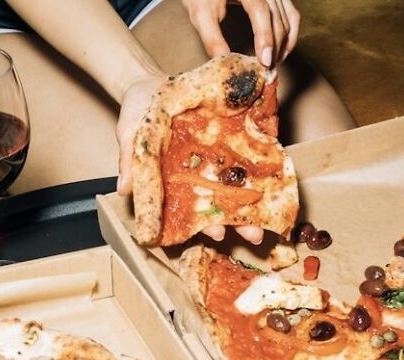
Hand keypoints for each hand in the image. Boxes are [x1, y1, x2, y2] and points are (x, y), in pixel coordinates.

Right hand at [116, 75, 264, 244]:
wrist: (153, 80)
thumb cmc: (139, 111)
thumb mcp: (130, 133)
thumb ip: (129, 160)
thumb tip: (124, 189)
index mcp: (178, 182)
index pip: (194, 212)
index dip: (205, 226)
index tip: (217, 235)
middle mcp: (204, 172)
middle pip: (224, 203)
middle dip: (241, 221)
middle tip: (253, 235)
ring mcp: (223, 153)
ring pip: (243, 182)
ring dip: (259, 200)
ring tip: (270, 215)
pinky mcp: (238, 131)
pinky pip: (256, 147)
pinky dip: (268, 160)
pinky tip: (278, 174)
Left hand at [181, 0, 299, 66]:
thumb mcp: (201, 13)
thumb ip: (212, 38)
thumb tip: (225, 64)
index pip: (260, 9)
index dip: (264, 35)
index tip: (264, 60)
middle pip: (277, 16)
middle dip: (275, 45)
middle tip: (267, 69)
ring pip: (288, 17)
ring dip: (284, 42)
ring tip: (273, 63)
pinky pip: (291, 15)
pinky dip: (289, 34)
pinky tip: (281, 50)